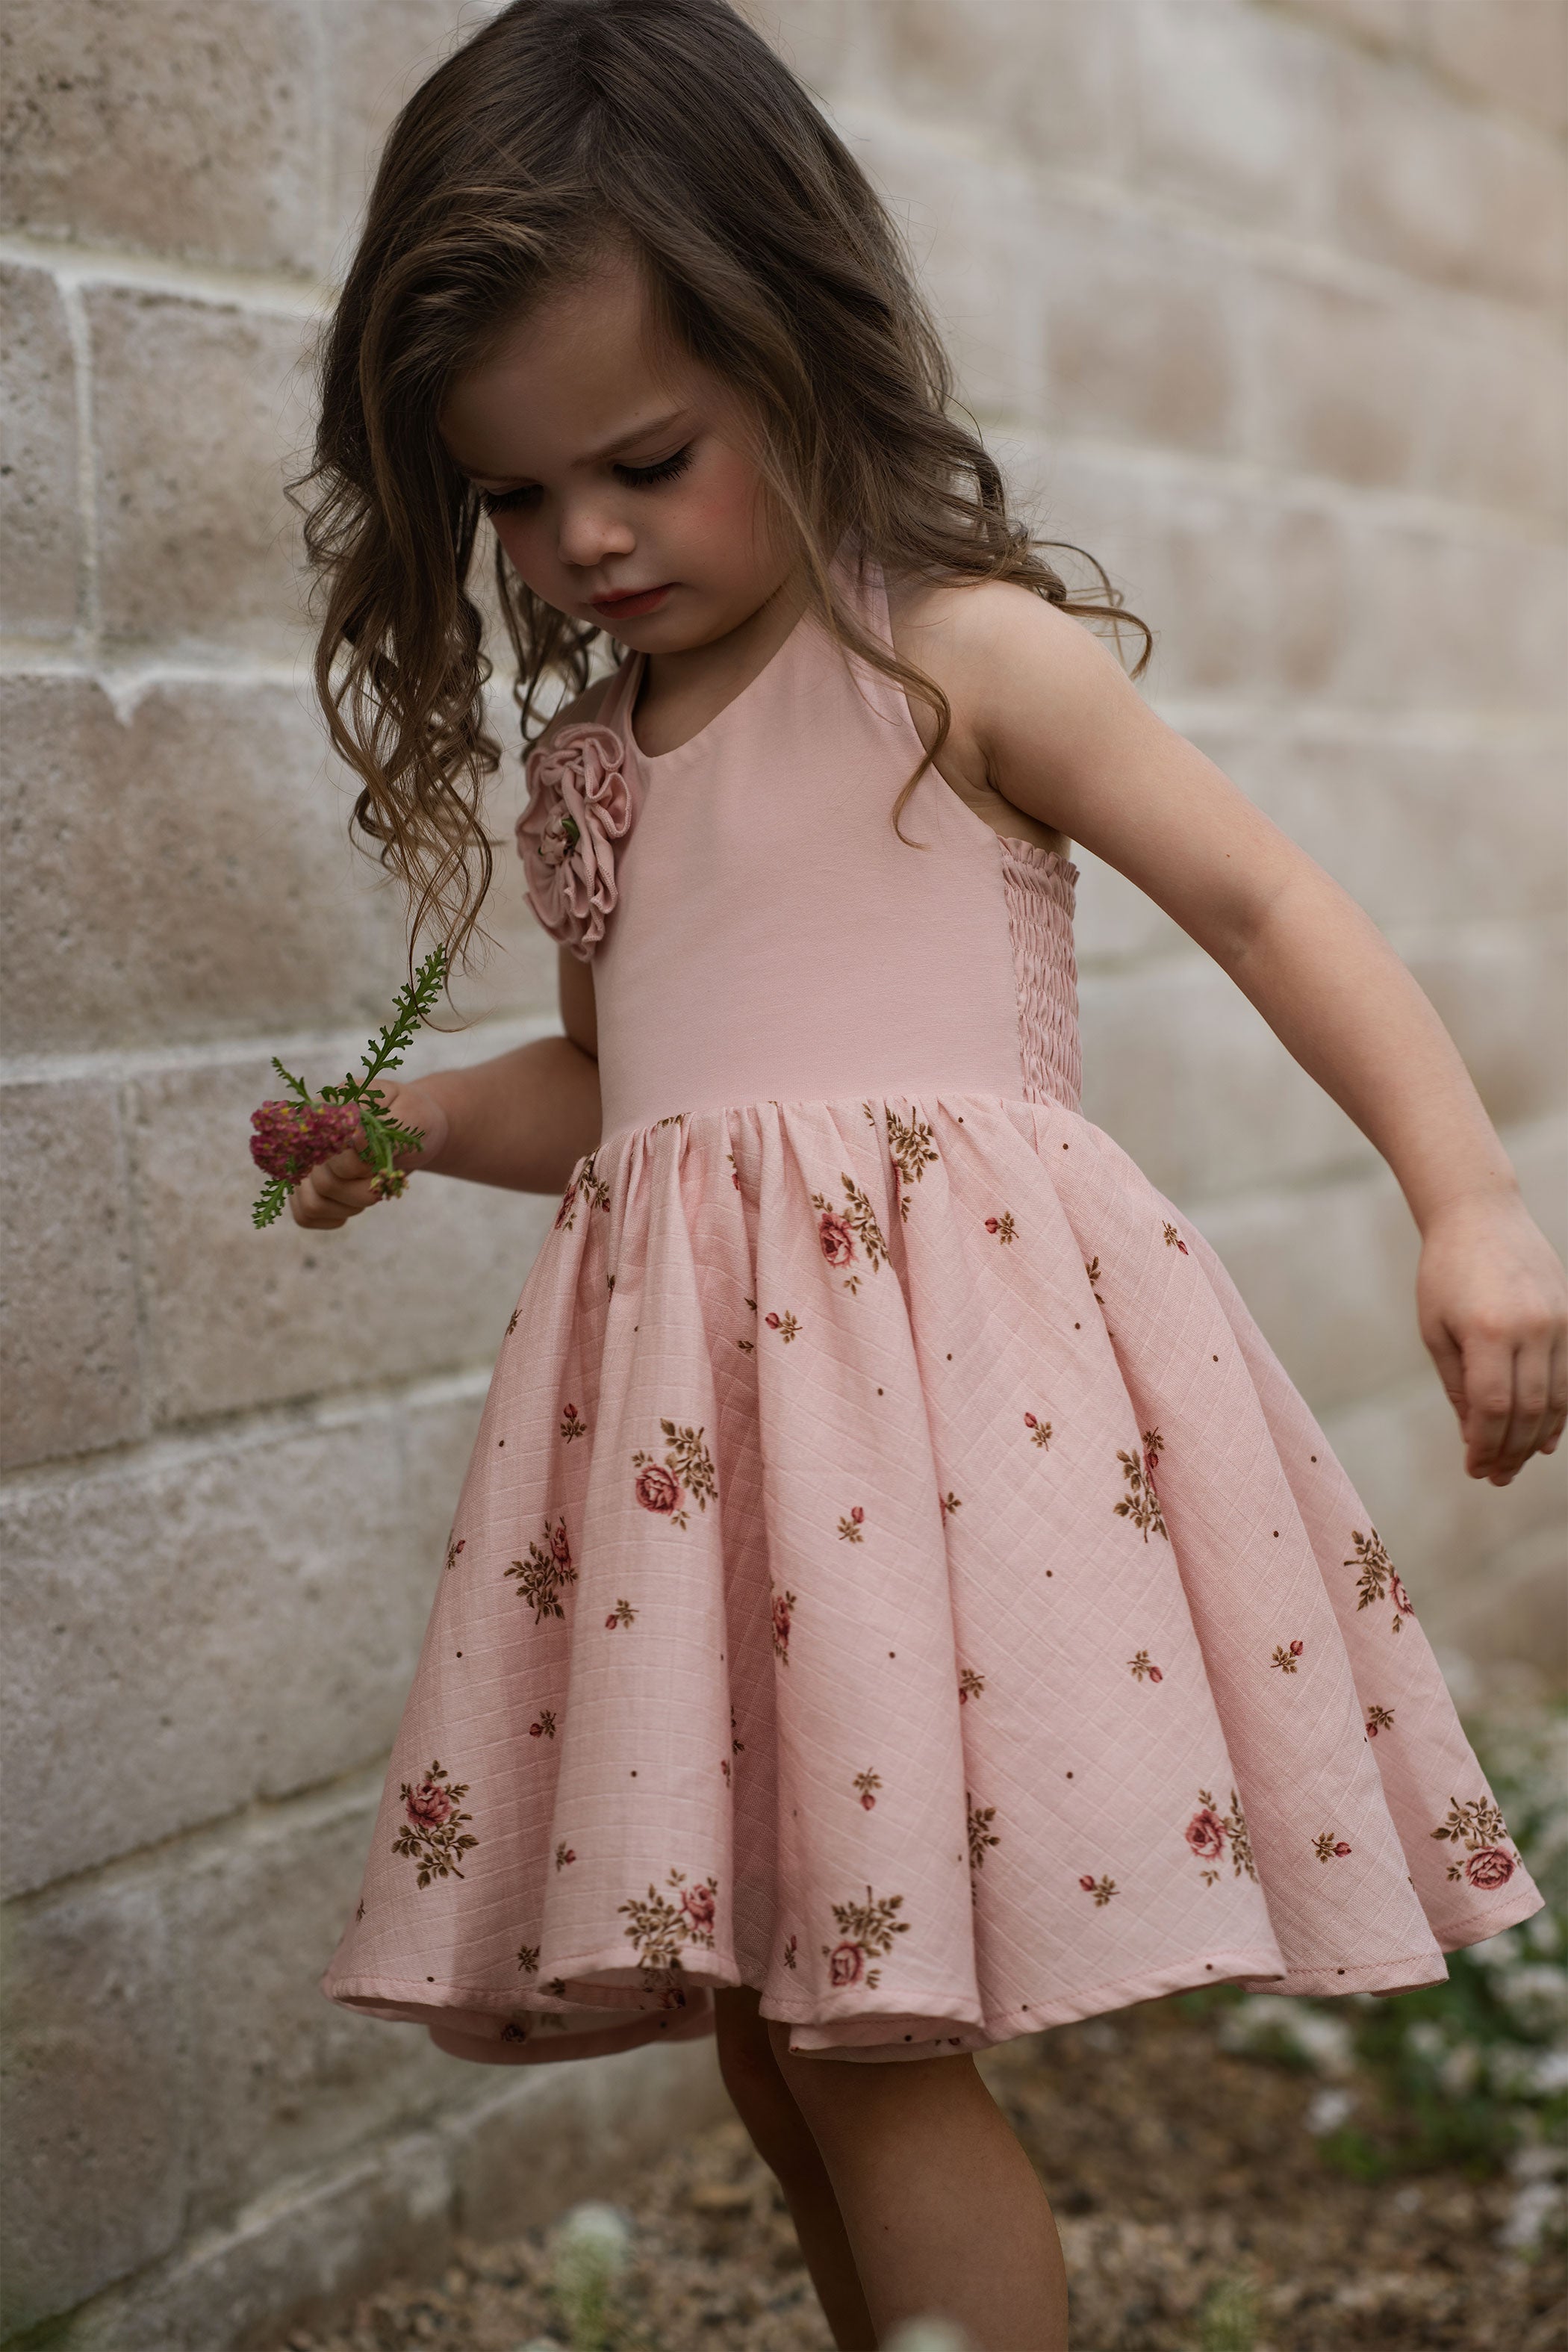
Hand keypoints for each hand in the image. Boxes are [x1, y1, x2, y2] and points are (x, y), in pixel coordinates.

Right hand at [288, 1078, 450, 1231]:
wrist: (418, 1130)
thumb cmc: (415, 1120)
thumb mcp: (412, 1118)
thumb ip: (384, 1128)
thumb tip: (353, 1137)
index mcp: (331, 1109)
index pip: (327, 1149)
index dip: (359, 1164)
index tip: (382, 1160)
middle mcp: (311, 1136)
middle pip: (322, 1182)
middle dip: (362, 1189)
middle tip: (383, 1179)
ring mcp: (307, 1163)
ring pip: (314, 1203)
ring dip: (350, 1206)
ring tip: (372, 1192)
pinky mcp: (310, 1185)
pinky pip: (306, 1215)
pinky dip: (333, 1217)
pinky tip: (354, 1204)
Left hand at [1417, 1189, 1567, 1483]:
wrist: (1481, 1214)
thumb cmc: (1445, 1272)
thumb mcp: (1436, 1328)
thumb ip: (1457, 1383)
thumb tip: (1475, 1436)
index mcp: (1488, 1331)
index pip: (1493, 1408)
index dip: (1486, 1446)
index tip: (1475, 1470)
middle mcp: (1531, 1328)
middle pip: (1529, 1410)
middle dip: (1512, 1452)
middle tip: (1496, 1478)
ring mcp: (1558, 1322)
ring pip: (1557, 1399)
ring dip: (1536, 1439)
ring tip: (1517, 1465)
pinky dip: (1559, 1412)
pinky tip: (1545, 1437)